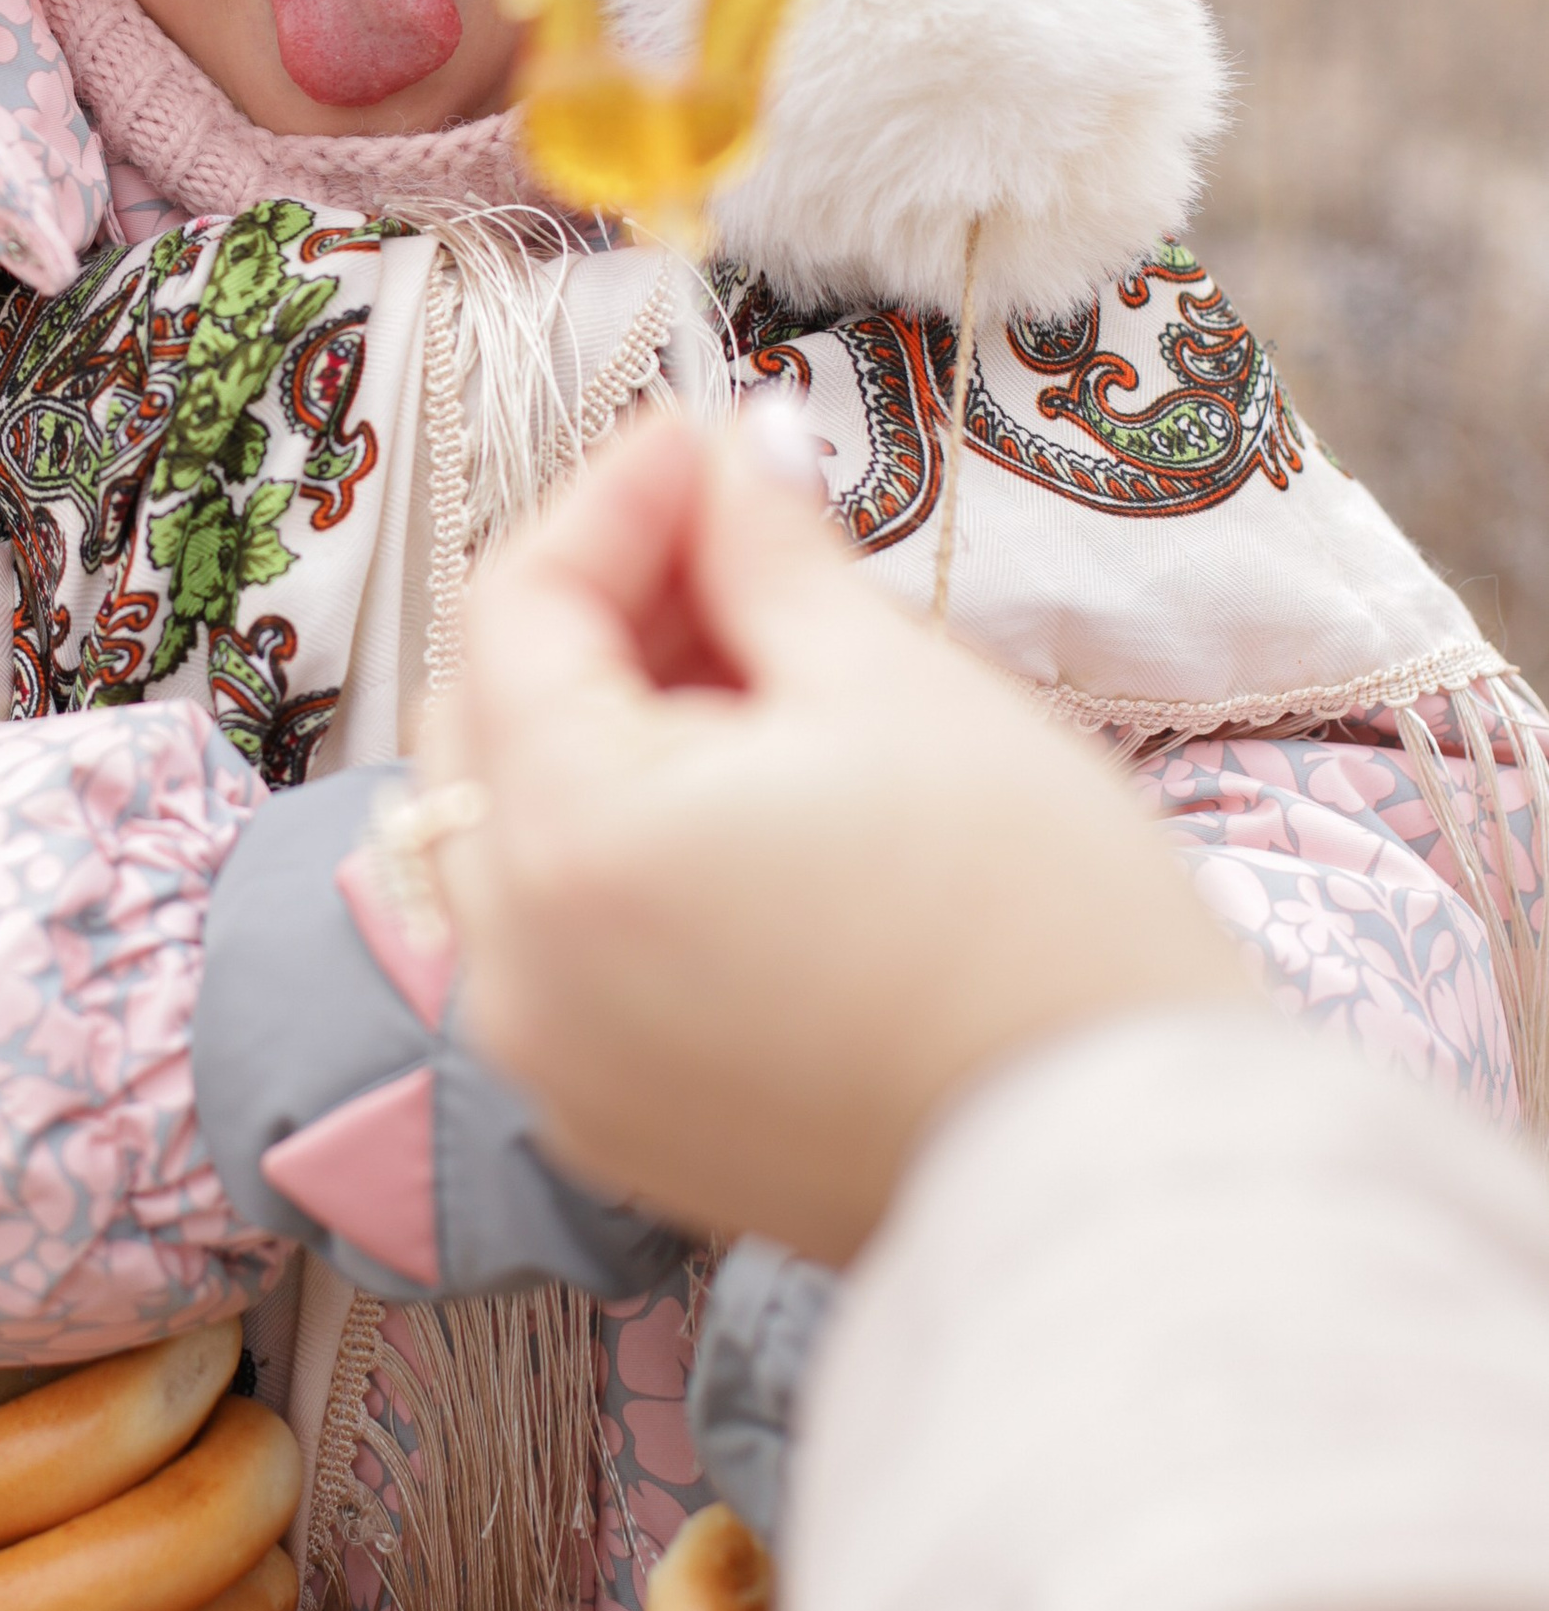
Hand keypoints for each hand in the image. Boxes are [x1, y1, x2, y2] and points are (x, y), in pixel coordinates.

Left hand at [431, 404, 1246, 1261]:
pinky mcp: (615, 1121)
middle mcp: (517, 968)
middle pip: (486, 718)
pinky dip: (616, 846)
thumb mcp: (897, 685)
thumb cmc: (1034, 921)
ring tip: (756, 663)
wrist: (1124, 1171)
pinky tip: (745, 796)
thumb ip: (768, 554)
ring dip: (601, 723)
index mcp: (569, 842)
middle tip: (732, 541)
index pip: (518, 608)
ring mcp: (555, 1061)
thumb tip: (730, 457)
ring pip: (512, 830)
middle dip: (596, 609)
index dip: (616, 498)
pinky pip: (560, 943)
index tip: (706, 439)